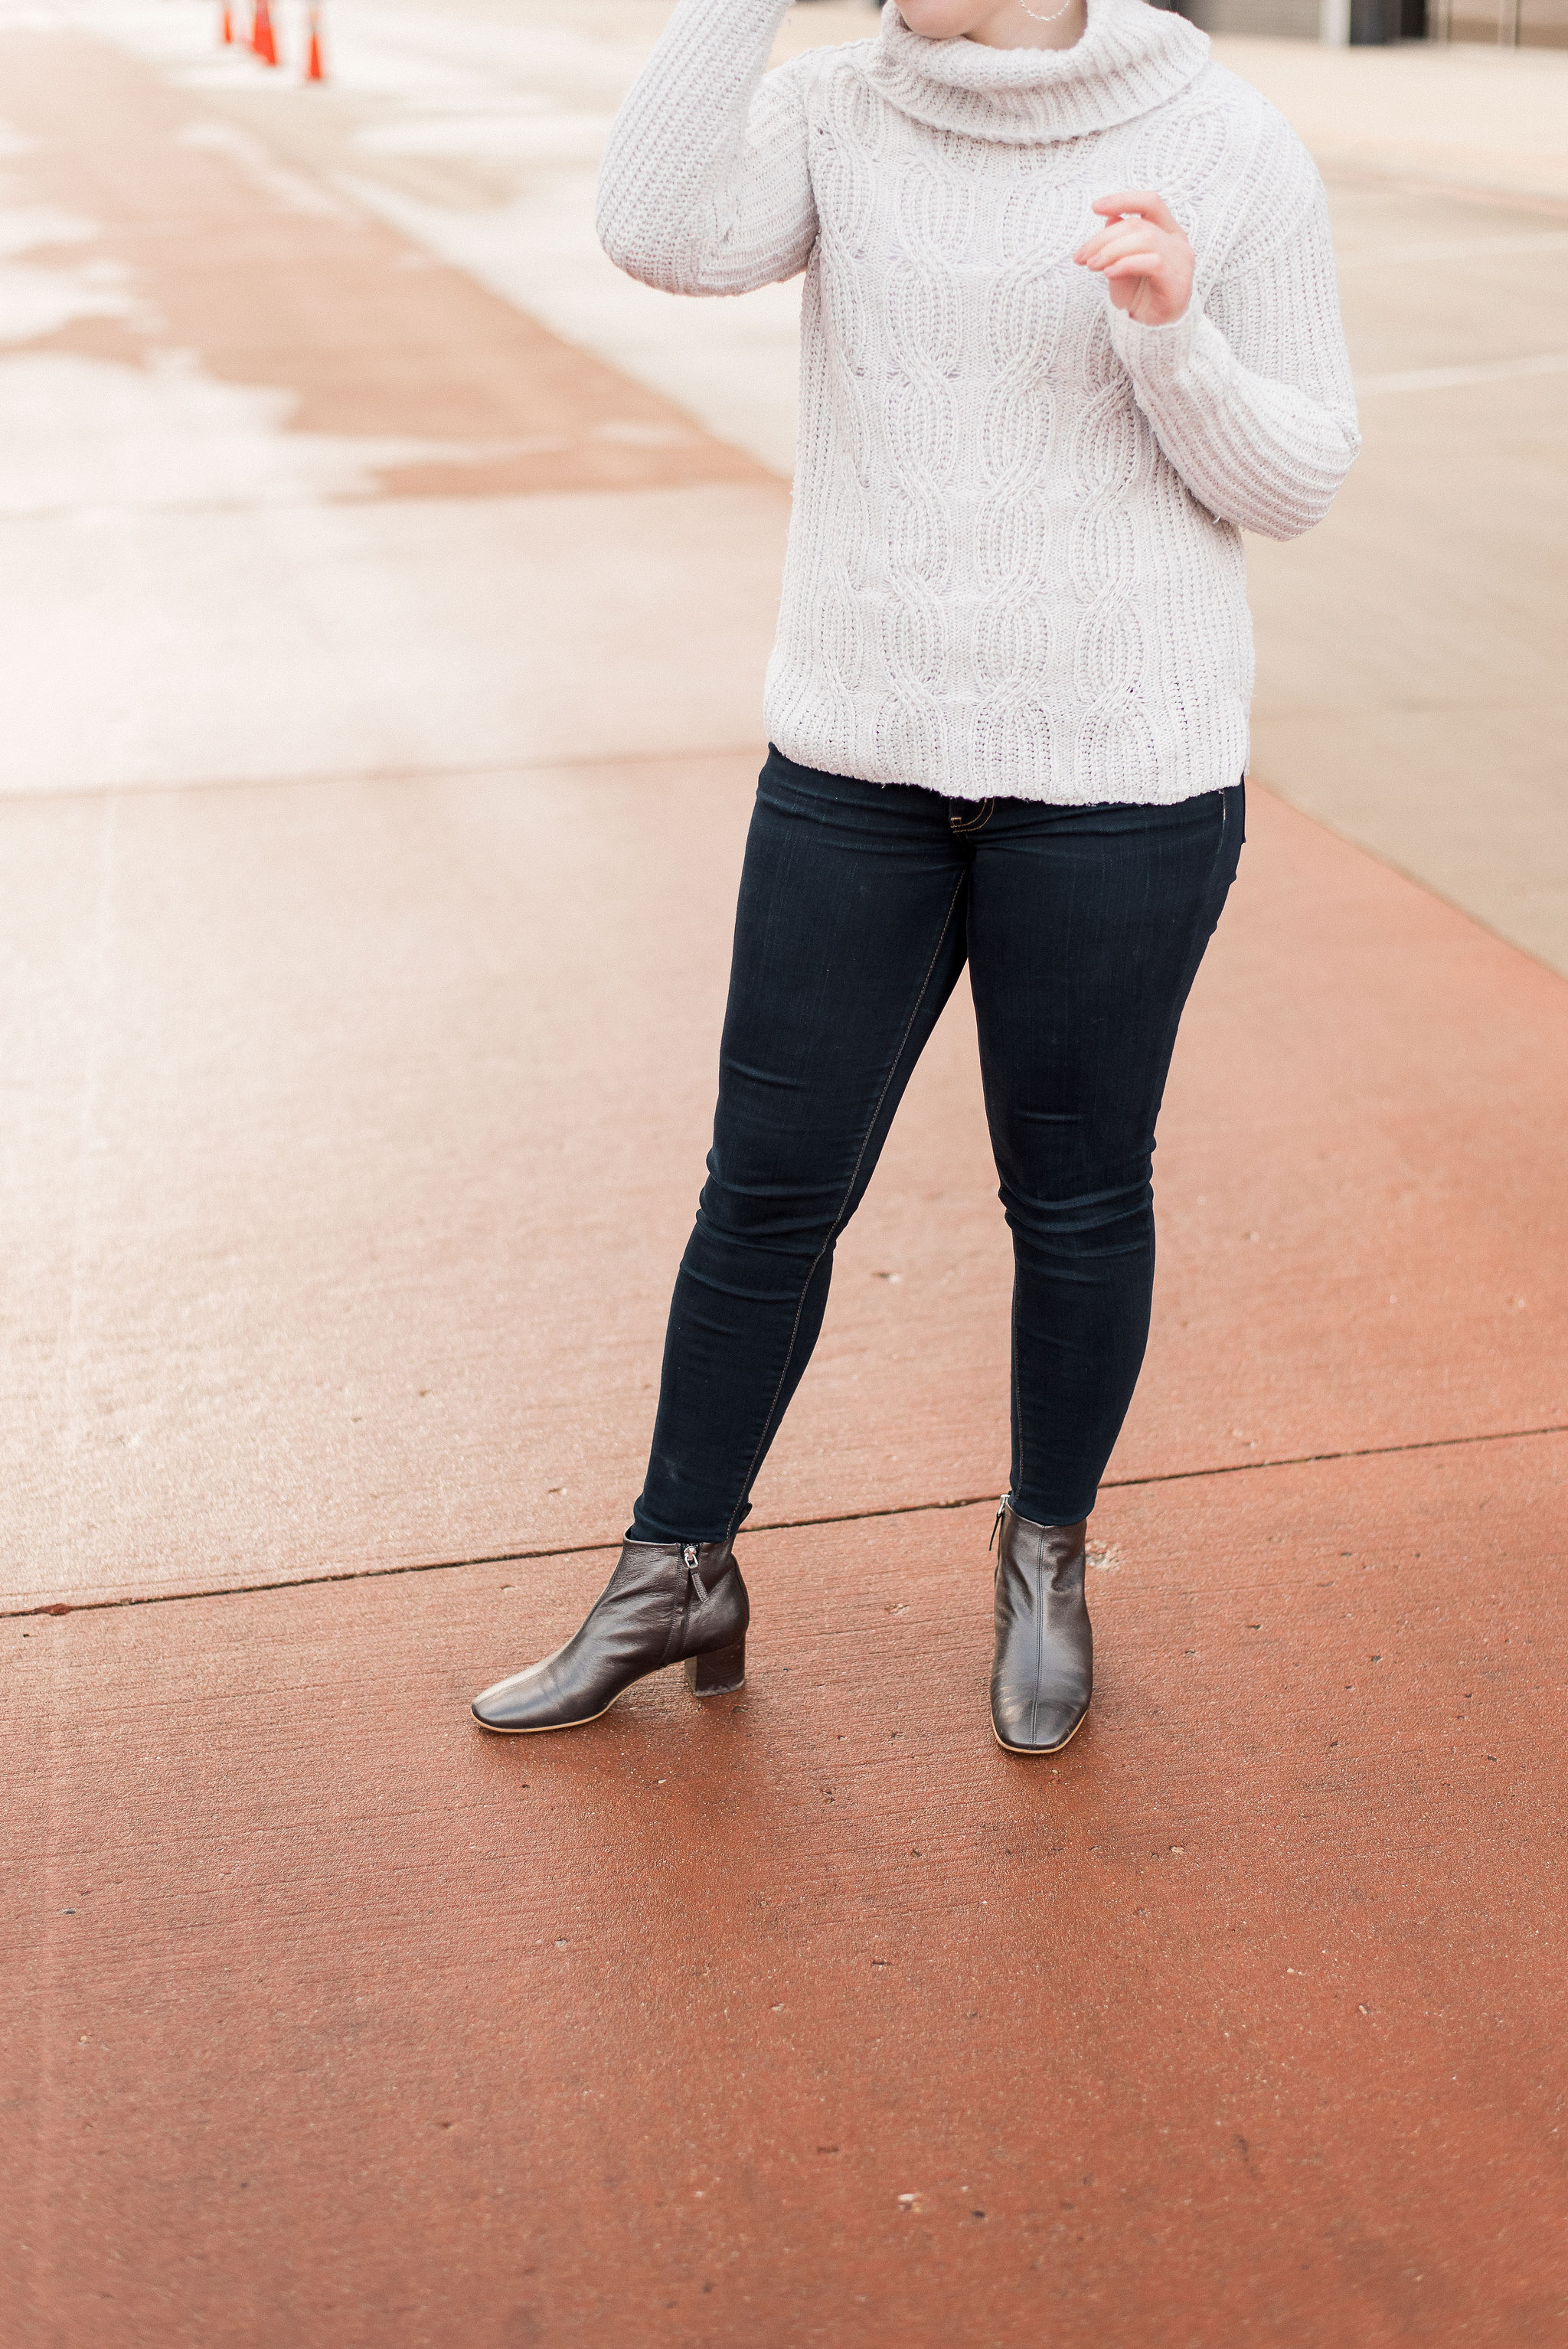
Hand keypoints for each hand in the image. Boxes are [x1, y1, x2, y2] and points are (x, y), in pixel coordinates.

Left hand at [1074, 191, 1193, 327]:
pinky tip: (1109, 274)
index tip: (1095, 207)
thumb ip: (1118, 243)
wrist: (1152, 334)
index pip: (1149, 202)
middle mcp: (1177, 241)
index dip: (1123, 200)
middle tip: (1082, 256)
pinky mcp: (1178, 281)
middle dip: (1104, 238)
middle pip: (1138, 224)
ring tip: (1092, 266)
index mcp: (1166, 231)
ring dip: (1112, 251)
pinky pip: (1152, 262)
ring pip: (1145, 239)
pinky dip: (1126, 264)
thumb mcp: (1120, 266)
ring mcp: (1181, 260)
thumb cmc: (1139, 299)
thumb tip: (1108, 219)